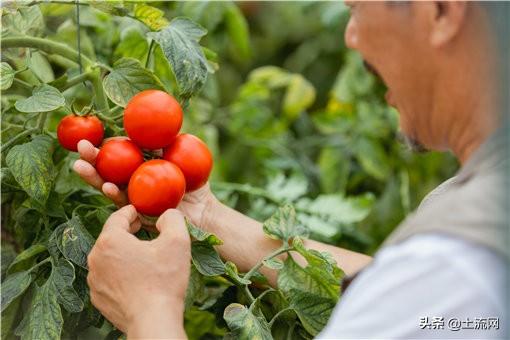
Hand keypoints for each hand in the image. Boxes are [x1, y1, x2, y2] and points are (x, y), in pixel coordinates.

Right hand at [73, 139, 218, 227]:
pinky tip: (109, 186)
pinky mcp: (138, 216)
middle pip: (106, 170)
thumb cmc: (196, 184)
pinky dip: (116, 194)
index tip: (90, 135)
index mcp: (140, 169)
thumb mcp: (184, 156)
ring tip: (80, 166)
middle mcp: (132, 184)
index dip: (103, 146)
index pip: (117, 155)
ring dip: (94, 177)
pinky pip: (125, 204)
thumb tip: (157, 120)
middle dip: (90, 159)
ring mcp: (134, 200)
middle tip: (79, 147)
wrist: (206, 211)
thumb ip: (169, 141)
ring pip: (108, 187)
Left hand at [87, 205, 189, 338]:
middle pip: (111, 237)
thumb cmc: (164, 280)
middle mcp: (95, 258)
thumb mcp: (177, 241)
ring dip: (124, 253)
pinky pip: (109, 277)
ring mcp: (95, 280)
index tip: (141, 212)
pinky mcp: (98, 298)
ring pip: (109, 257)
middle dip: (128, 231)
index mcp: (110, 241)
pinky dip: (120, 273)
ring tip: (144, 257)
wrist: (153, 321)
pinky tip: (138, 277)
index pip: (118, 217)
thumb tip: (166, 215)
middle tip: (143, 230)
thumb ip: (172, 218)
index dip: (132, 211)